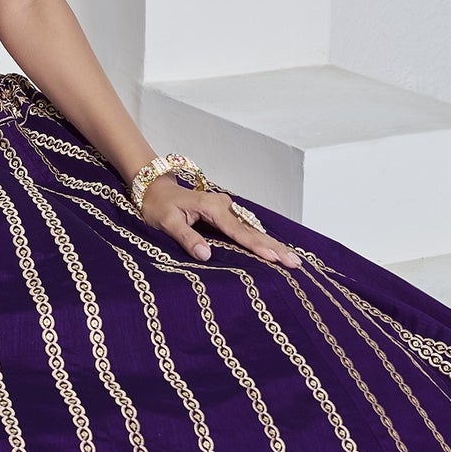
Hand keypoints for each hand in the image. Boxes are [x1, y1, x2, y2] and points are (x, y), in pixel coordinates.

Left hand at [138, 175, 302, 268]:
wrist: (154, 189)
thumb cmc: (158, 206)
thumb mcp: (167, 222)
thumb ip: (186, 237)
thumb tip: (205, 255)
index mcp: (212, 208)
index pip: (238, 232)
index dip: (256, 246)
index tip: (274, 258)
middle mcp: (224, 206)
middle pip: (252, 230)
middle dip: (275, 247)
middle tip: (296, 262)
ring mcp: (226, 208)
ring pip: (252, 229)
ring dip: (271, 244)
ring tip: (292, 259)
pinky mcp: (225, 213)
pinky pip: (245, 228)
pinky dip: (260, 240)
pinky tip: (273, 250)